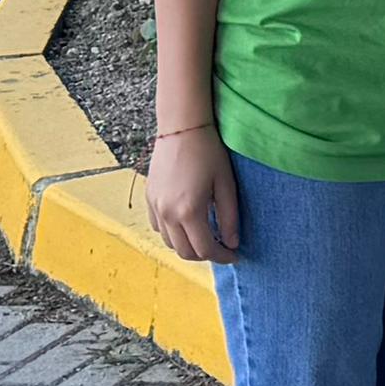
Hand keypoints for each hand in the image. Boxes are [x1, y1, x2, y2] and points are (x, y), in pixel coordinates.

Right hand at [144, 123, 240, 261]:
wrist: (182, 128)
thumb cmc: (208, 152)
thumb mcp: (225, 185)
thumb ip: (229, 217)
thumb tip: (232, 243)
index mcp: (189, 211)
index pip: (205, 249)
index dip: (222, 256)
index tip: (234, 255)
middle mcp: (168, 213)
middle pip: (185, 252)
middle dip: (205, 255)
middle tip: (221, 248)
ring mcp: (155, 207)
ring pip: (170, 242)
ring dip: (188, 245)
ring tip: (206, 236)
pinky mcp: (149, 198)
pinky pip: (158, 227)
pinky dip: (173, 233)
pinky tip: (187, 223)